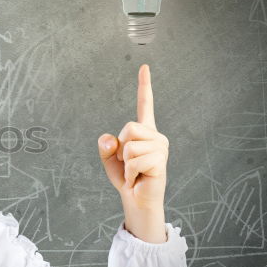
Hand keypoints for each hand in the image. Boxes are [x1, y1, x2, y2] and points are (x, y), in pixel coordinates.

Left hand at [97, 64, 168, 242]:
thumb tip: (110, 139)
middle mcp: (156, 136)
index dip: (144, 85)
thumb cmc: (126, 178)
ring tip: (134, 172)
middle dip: (121, 148)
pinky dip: (130, 173)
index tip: (144, 66)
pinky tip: (138, 179)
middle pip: (128, 127)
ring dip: (125, 164)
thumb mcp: (109, 160)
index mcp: (144, 131)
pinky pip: (134, 161)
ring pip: (129, 146)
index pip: (145, 104)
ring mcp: (160, 148)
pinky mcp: (160, 161)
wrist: (137, 200)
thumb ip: (105, 146)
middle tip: (129, 164)